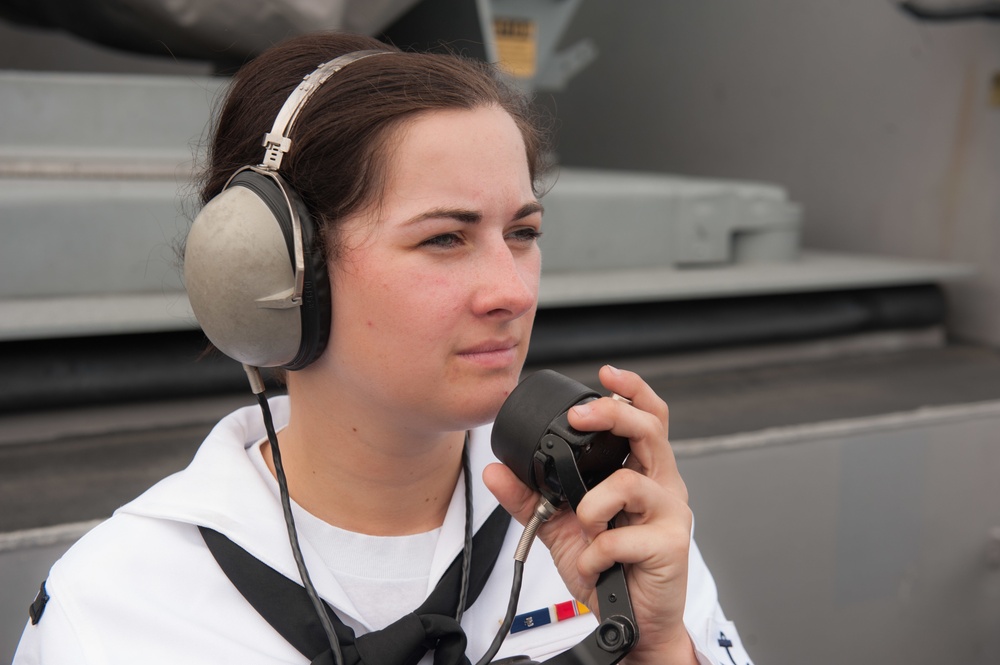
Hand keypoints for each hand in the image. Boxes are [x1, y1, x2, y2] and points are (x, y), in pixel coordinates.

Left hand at [483, 365, 697, 664]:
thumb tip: (495, 470)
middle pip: (648, 429)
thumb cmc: (608, 569)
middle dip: (611, 414)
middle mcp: (661, 485)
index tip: (605, 374)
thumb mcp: (560, 528)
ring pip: (630, 483)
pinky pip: (619, 537)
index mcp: (640, 472)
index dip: (631, 390)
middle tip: (579, 417)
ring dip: (593, 506)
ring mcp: (670, 514)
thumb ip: (530, 497)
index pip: (646, 418)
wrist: (630, 623)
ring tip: (585, 527)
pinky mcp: (671, 545)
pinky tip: (594, 564)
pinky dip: (594, 553)